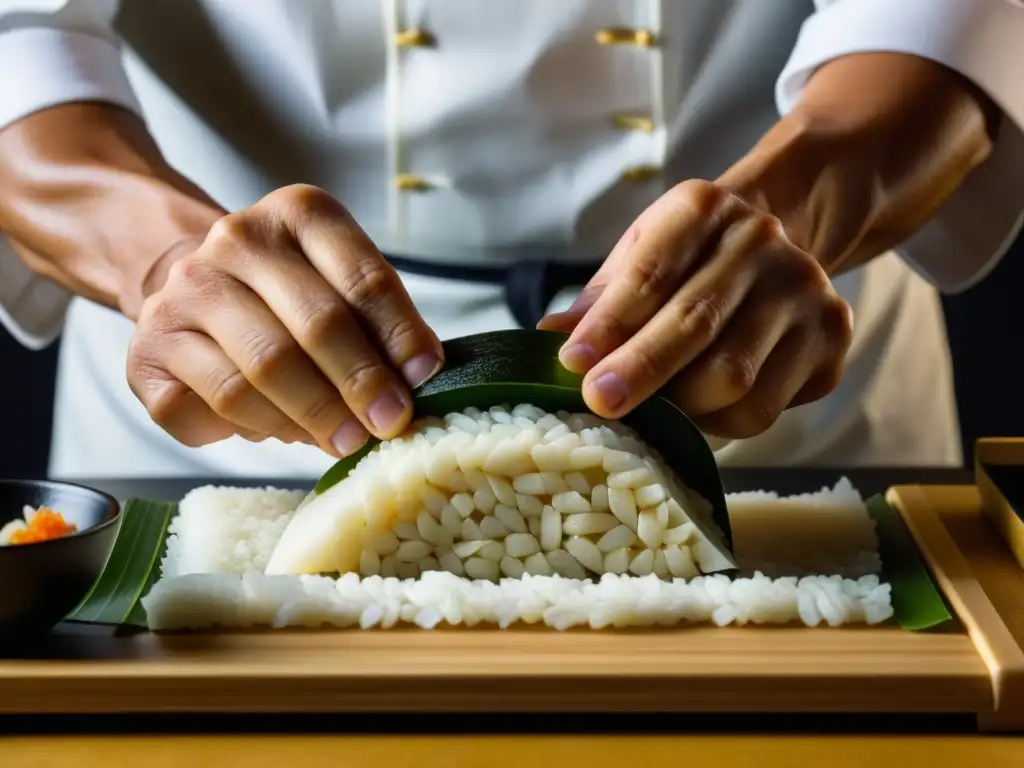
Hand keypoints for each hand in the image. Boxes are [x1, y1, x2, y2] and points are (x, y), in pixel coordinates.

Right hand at [127, 184, 442, 455]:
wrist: (197, 288)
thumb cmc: (289, 298)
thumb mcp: (342, 286)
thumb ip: (381, 324)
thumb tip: (419, 381)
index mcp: (297, 214)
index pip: (362, 278)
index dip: (399, 335)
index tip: (422, 378)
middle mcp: (234, 241)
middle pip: (314, 325)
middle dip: (360, 383)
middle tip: (388, 423)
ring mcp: (182, 295)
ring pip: (259, 373)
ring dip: (313, 417)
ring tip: (345, 440)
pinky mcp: (147, 352)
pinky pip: (209, 408)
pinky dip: (251, 430)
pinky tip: (277, 429)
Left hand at [538, 180, 853, 439]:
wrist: (774, 243)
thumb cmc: (688, 260)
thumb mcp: (638, 256)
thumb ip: (598, 301)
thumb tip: (545, 342)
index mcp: (702, 209)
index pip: (650, 272)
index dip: (610, 324)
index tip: (572, 363)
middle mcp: (761, 240)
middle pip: (695, 324)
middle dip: (641, 370)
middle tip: (599, 403)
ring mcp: (805, 289)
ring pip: (733, 376)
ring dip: (681, 407)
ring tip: (651, 411)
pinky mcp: (832, 336)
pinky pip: (765, 408)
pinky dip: (720, 425)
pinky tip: (698, 412)